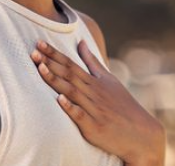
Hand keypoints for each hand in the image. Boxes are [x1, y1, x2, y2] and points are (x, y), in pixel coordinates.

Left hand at [30, 39, 165, 165]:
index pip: (71, 64)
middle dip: (50, 62)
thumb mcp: (109, 80)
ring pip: (71, 92)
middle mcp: (93, 92)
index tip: (39, 43)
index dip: (54, 54)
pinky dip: (70, 107)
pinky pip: (81, 115)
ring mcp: (94, 109)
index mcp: (94, 81)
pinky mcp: (95, 127)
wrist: (140, 132)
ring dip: (55, 80)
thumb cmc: (122, 105)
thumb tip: (81, 42)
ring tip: (40, 68)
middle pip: (68, 74)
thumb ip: (92, 62)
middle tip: (33, 50)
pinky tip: (59, 99)